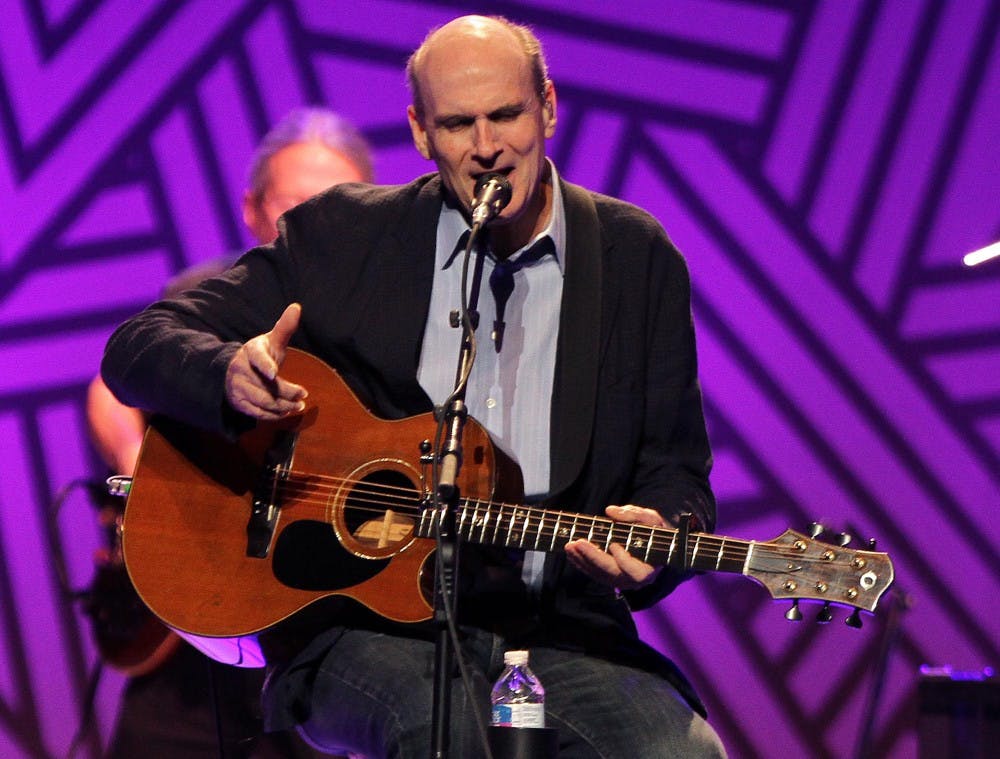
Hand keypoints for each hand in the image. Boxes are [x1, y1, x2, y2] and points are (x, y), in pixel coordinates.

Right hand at [225, 303, 307, 419]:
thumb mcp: (271, 341)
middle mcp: (240, 370)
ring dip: (283, 406)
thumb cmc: (260, 355)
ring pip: (263, 401)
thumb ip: (284, 327)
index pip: (257, 358)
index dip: (265, 365)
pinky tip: (286, 412)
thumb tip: (297, 307)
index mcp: (250, 351)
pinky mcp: (238, 403)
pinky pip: (257, 413)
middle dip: (287, 393)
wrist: (233, 372)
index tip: (273, 373)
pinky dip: (273, 415)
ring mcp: (237, 388)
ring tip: (298, 405)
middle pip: (266, 385)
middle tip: (303, 395)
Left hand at [564, 504, 665, 590]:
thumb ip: (635, 515)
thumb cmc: (656, 533)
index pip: (636, 572)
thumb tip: (611, 511)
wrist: (657, 546)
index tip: (614, 544)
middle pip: (611, 573)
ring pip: (599, 574)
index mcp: (649, 569)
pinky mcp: (609, 578)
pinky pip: (594, 573)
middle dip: (593, 558)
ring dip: (582, 560)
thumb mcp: (652, 520)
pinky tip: (571, 552)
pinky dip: (581, 562)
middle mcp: (633, 581)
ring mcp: (620, 581)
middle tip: (577, 543)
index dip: (624, 560)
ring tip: (569, 545)